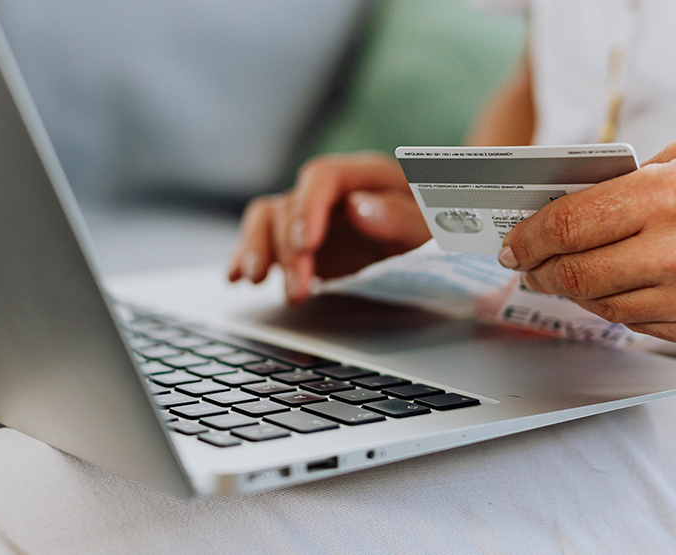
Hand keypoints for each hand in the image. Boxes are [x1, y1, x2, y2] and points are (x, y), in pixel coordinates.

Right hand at [228, 151, 429, 302]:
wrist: (438, 242)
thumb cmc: (439, 228)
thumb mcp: (433, 226)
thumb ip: (401, 217)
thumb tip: (359, 208)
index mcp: (365, 175)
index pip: (323, 177)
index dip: (308, 208)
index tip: (306, 244)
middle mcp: (331, 191)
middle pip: (290, 205)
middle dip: (288, 249)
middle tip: (299, 289)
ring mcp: (311, 215)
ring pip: (267, 219)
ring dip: (257, 250)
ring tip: (255, 281)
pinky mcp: (299, 241)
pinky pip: (263, 240)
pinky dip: (247, 256)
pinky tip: (236, 278)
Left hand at [501, 140, 675, 350]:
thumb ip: (636, 180)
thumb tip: (580, 203)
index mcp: (674, 196)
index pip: (569, 225)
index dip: (529, 237)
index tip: (514, 242)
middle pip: (575, 273)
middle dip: (538, 270)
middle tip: (526, 266)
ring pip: (603, 306)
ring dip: (574, 292)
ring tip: (562, 278)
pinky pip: (642, 326)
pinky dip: (618, 309)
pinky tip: (614, 292)